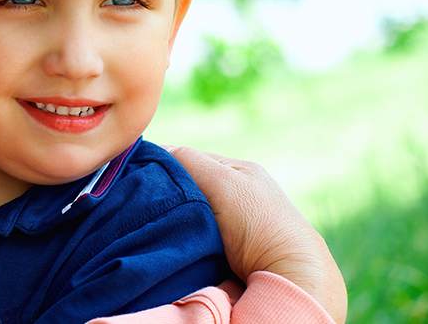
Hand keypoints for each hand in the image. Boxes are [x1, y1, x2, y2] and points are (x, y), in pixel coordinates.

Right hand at [166, 145, 346, 323]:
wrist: (287, 275)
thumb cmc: (258, 221)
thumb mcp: (222, 178)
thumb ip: (187, 159)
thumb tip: (153, 151)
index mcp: (238, 171)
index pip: (189, 159)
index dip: (164, 166)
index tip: (141, 176)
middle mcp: (237, 194)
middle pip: (187, 187)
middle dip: (168, 194)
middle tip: (148, 203)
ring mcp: (232, 224)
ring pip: (187, 214)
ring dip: (174, 219)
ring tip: (160, 223)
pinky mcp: (226, 252)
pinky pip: (193, 238)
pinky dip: (183, 239)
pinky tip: (174, 241)